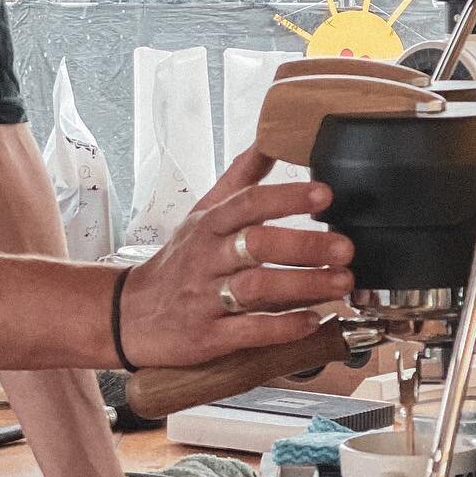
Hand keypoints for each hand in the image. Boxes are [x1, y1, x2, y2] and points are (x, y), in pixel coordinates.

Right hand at [117, 148, 354, 369]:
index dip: (286, 196)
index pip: (248, 203)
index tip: (324, 193)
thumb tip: (270, 140)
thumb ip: (240, 178)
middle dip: (305, 245)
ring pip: (256, 288)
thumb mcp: (202, 213)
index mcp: (209, 225)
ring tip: (341, 282)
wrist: (130, 314)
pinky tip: (313, 321)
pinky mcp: (208, 336)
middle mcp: (206, 258)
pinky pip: (248, 331)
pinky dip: (283, 327)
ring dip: (304, 285)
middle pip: (257, 245)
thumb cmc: (178, 261)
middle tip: (345, 248)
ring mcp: (205, 298)